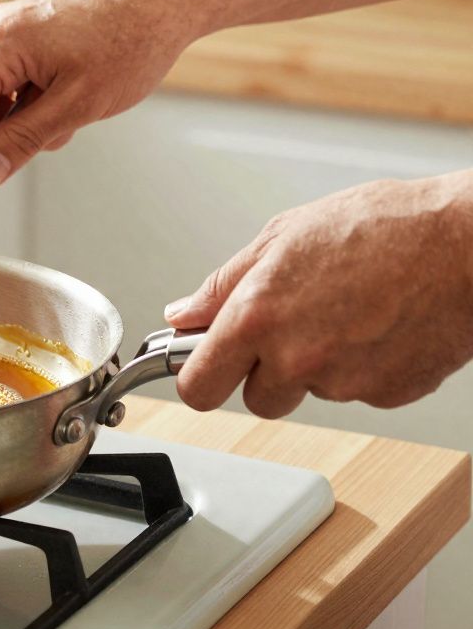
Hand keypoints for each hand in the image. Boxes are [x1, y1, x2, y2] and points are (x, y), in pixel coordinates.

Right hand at [0, 0, 199, 204]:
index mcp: (1, 43)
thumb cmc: (128, 45)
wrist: (160, 7)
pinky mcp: (17, 36)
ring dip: (4, 127)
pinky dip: (17, 109)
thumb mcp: (76, 107)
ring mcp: (3, 30)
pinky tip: (54, 113)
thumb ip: (23, 142)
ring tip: (54, 128)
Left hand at [165, 173, 472, 417]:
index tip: (203, 366)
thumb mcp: (284, 236)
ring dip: (317, 367)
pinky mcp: (387, 395)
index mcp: (258, 317)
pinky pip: (357, 392)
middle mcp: (296, 358)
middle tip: (291, 328)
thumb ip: (224, 285)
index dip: (199, 378)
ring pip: (309, 393)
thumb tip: (184, 314)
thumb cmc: (386, 228)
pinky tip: (379, 325)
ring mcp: (344, 383)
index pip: (198, 386)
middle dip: (265, 373)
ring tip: (347, 312)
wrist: (468, 245)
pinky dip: (363, 367)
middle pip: (256, 400)